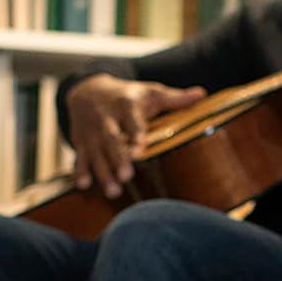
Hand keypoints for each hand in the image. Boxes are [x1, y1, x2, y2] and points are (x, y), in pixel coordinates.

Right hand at [65, 74, 206, 198]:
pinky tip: (84, 186)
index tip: (140, 151)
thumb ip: (175, 99)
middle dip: (117, 158)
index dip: (135, 135)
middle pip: (111, 139)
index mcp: (125, 105)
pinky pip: (79, 157)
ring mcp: (91, 131)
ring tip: (113, 191)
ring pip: (95, 152)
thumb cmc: (127, 95)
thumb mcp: (150, 92)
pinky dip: (81, 171)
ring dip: (102, 172)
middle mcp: (106, 118)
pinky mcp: (80, 141)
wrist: (87, 90)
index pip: (131, 121)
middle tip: (127, 176)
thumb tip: (202, 95)